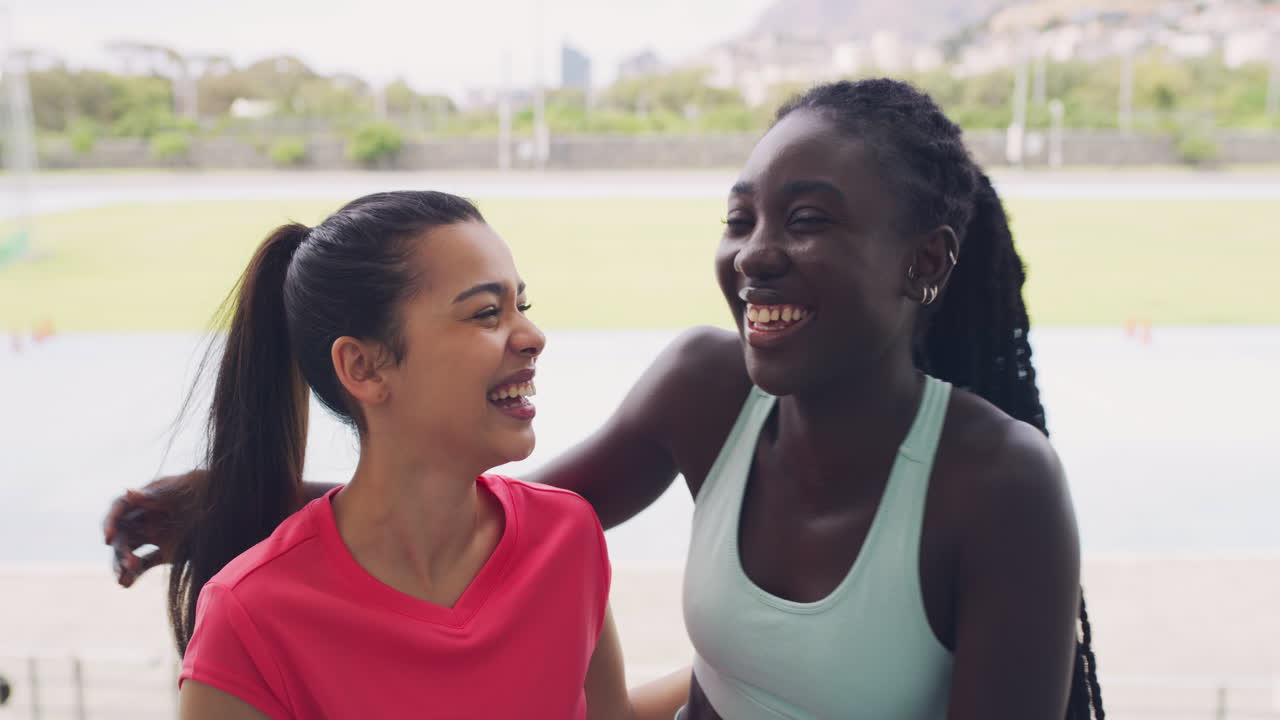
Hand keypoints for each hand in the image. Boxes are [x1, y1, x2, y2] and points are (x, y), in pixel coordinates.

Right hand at [102, 472, 198, 586]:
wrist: (234, 504)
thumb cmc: (209, 488)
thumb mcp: (186, 487)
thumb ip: (158, 494)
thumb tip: (128, 492)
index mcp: (149, 497)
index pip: (121, 508)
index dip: (110, 521)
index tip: (107, 538)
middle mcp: (148, 516)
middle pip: (123, 533)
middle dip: (121, 550)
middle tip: (129, 564)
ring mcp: (157, 534)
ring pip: (130, 550)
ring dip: (123, 564)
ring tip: (123, 579)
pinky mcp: (167, 551)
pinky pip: (145, 562)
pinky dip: (134, 573)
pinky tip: (126, 584)